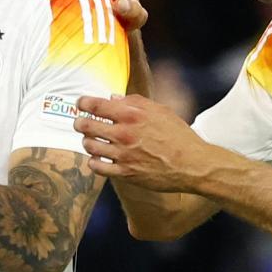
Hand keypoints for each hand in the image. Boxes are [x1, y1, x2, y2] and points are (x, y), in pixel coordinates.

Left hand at [73, 94, 219, 191]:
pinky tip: (98, 159)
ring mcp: (123, 155)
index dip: (83, 103)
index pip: (96, 105)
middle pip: (86, 126)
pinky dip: (94, 162)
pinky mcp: (125, 173)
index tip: (81, 103)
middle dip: (79, 122)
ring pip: (89, 146)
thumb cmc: (178, 135)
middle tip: (80, 123)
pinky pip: (97, 167)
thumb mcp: (160, 110)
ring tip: (91, 141)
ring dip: (87, 142)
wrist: (192, 164)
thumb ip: (135, 102)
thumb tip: (113, 98)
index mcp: (132, 115)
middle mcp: (124, 133)